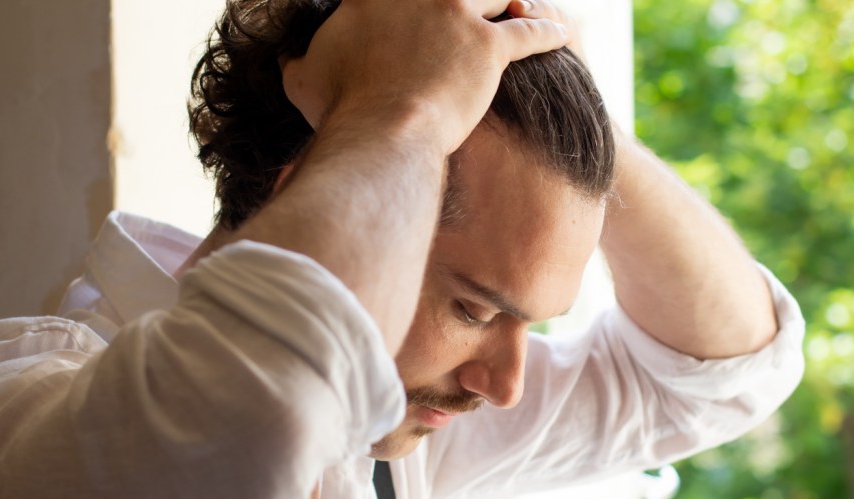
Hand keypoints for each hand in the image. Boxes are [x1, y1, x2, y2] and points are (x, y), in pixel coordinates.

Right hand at [282, 0, 568, 153]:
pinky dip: (549, 30)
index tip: (422, 5)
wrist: (380, 132)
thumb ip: (301, 63)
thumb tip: (290, 63)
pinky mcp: (489, 48)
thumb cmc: (340, 110)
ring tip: (527, 2)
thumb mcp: (304, 80)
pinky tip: (563, 31)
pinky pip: (530, 33)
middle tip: (480, 3)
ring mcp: (457, 16)